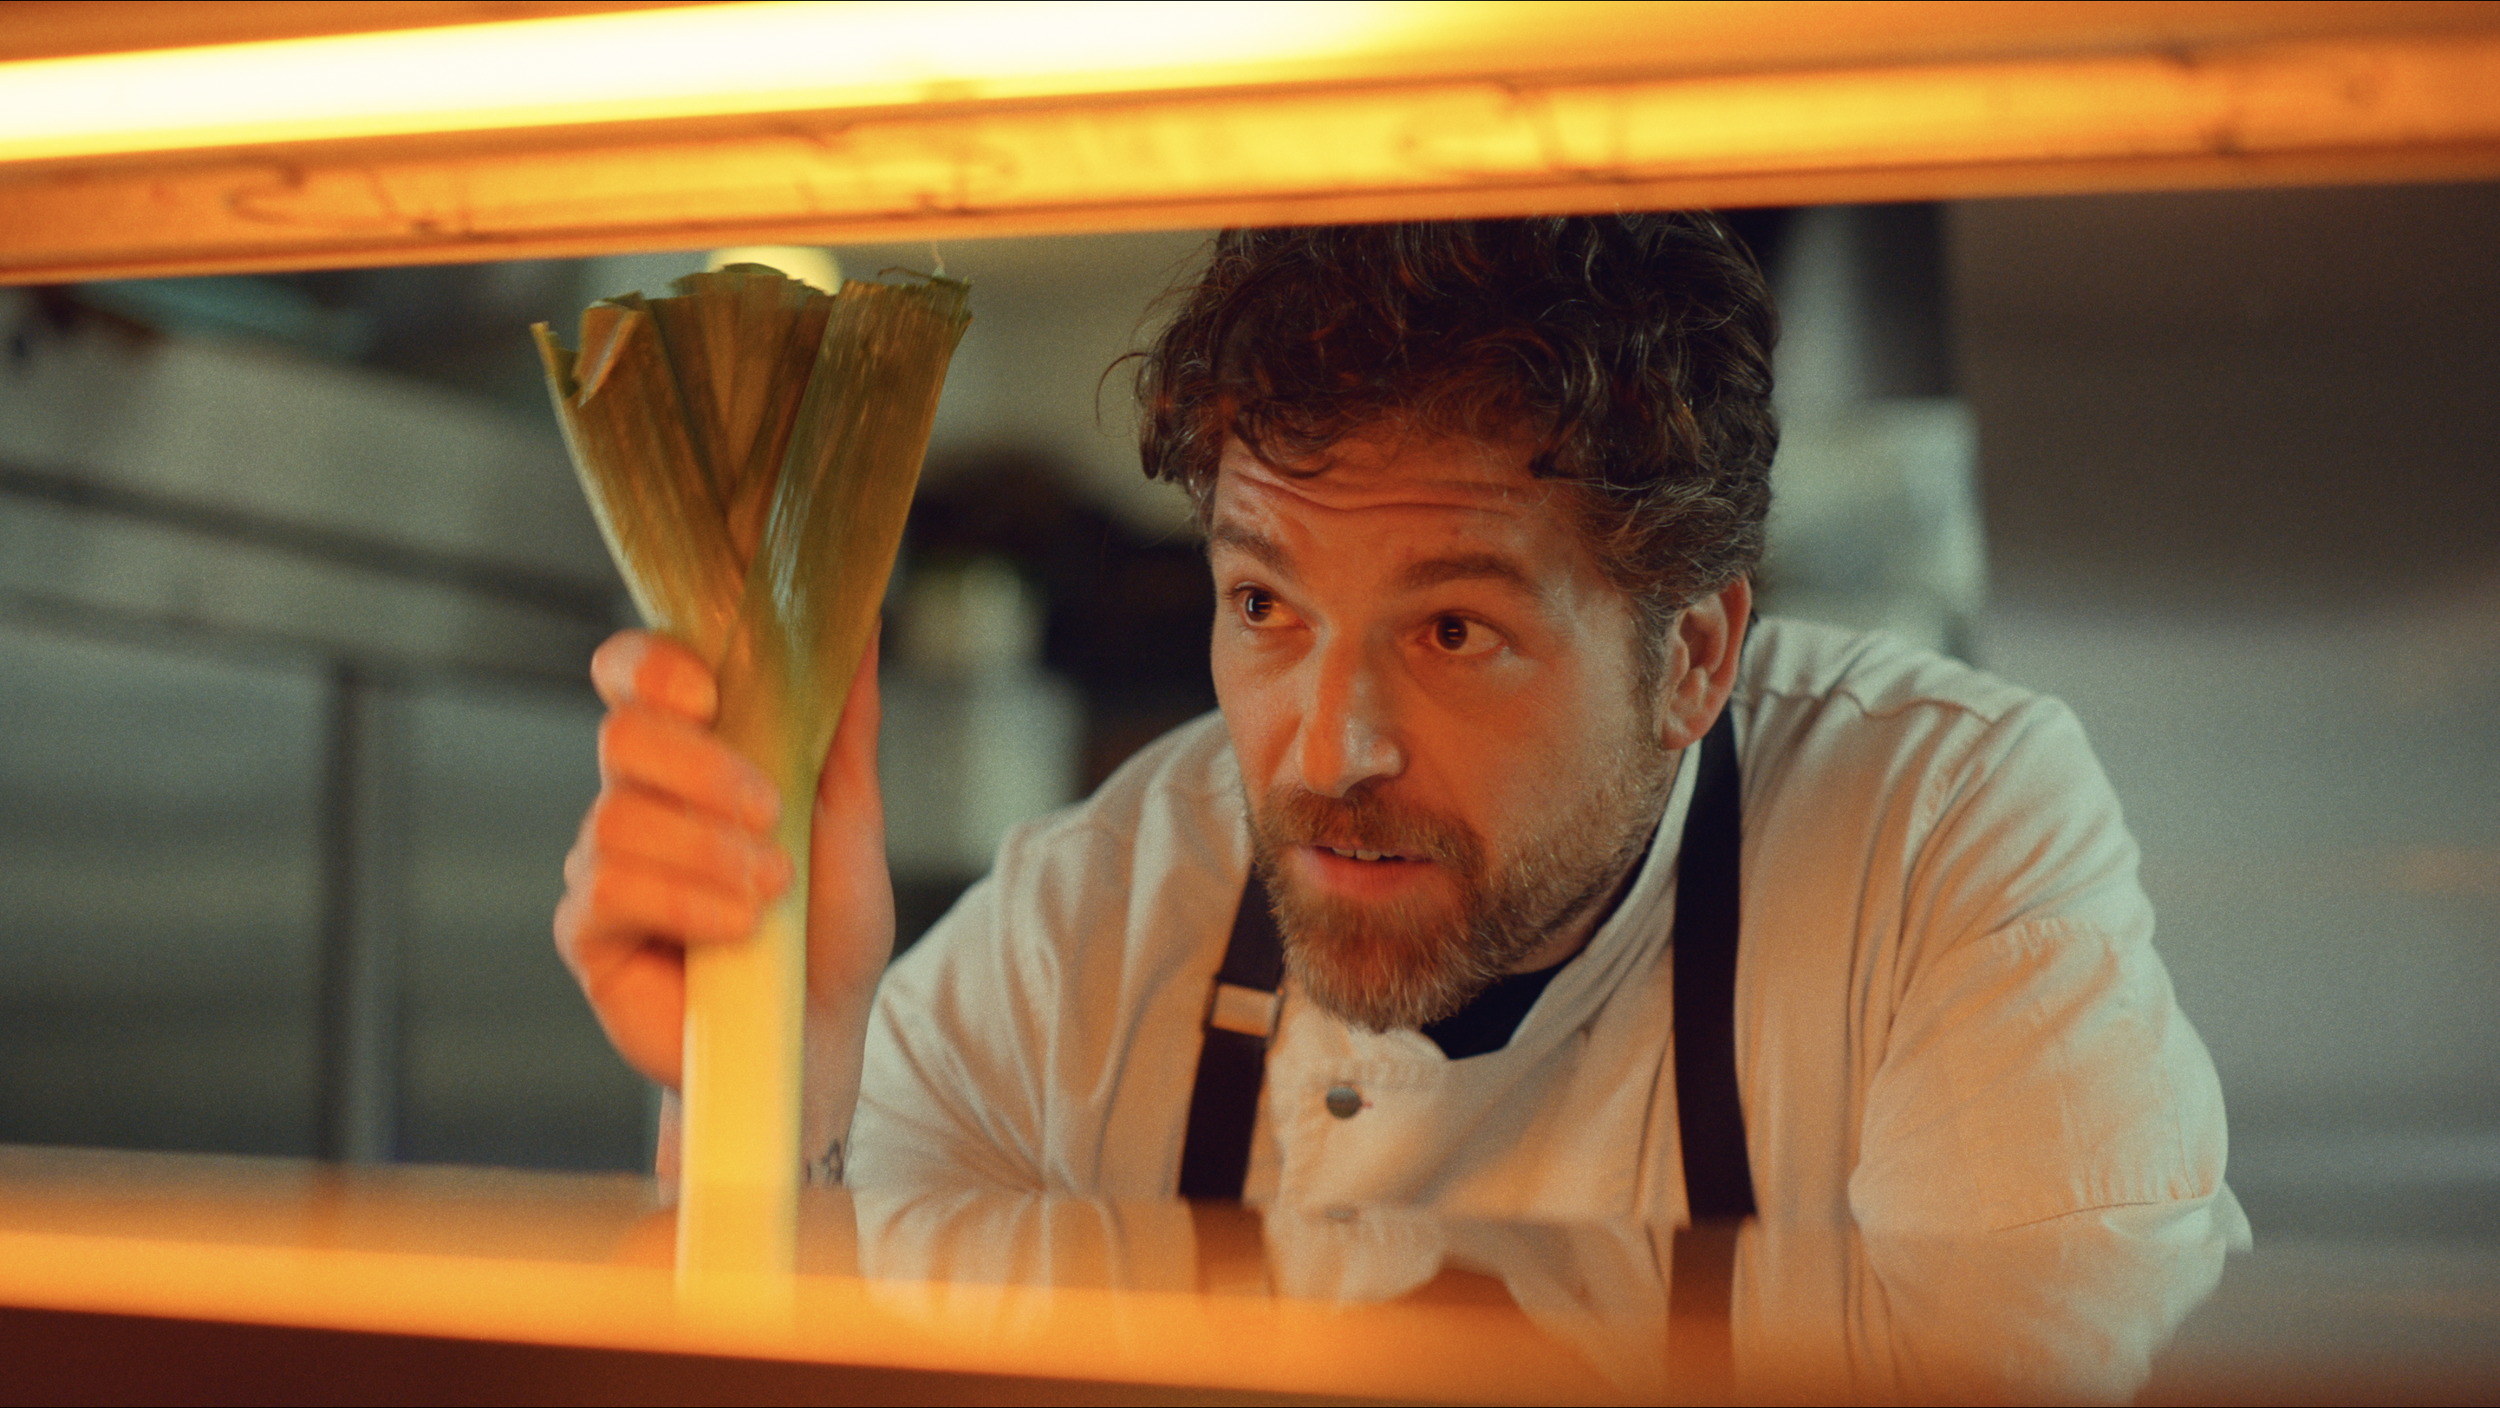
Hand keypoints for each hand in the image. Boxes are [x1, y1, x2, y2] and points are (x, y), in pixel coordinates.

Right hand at [553, 629, 893, 1094]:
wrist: (815, 1037)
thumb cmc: (827, 929)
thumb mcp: (850, 818)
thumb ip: (846, 725)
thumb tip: (863, 624)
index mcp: (689, 756)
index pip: (632, 675)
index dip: (651, 664)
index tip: (709, 690)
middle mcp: (635, 799)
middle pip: (622, 735)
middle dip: (703, 768)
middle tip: (770, 813)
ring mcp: (604, 864)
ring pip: (617, 816)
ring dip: (708, 850)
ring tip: (770, 892)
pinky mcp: (588, 931)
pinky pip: (609, 891)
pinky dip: (685, 903)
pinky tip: (736, 930)